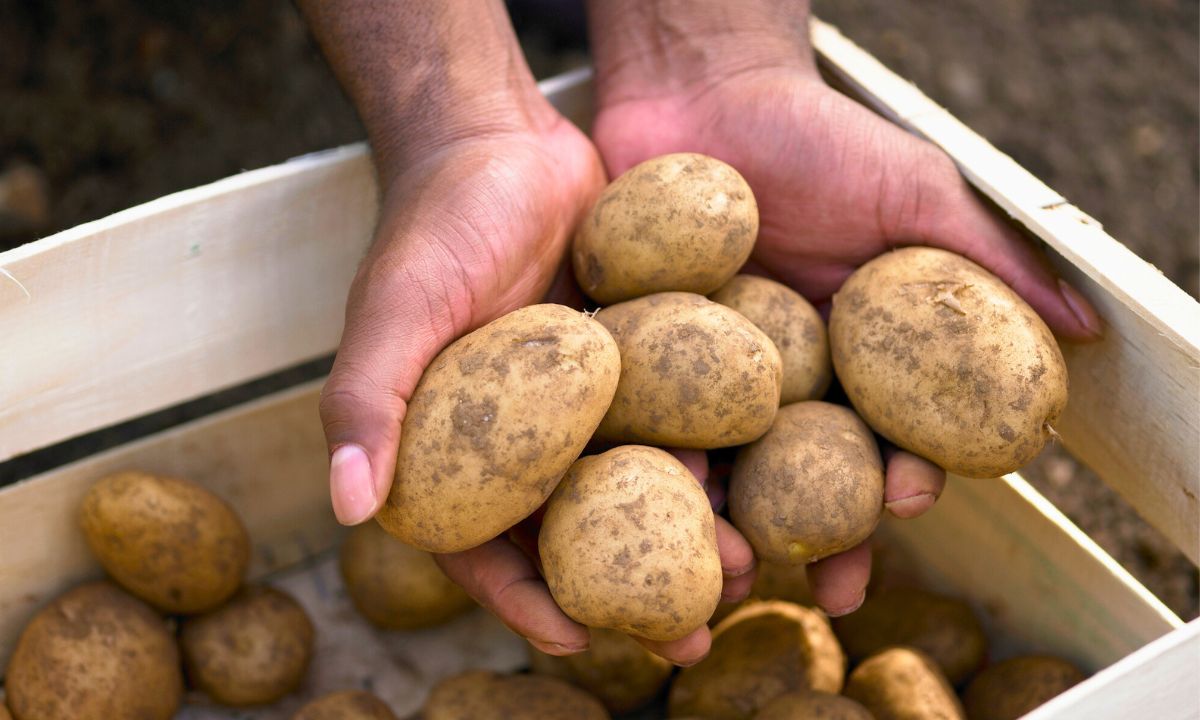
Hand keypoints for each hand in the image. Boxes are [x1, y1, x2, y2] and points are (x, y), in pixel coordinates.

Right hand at [304, 0, 757, 665]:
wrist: (504, 140)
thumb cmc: (434, 224)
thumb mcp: (394, 310)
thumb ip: (366, 401)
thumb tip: (347, 509)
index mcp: (450, 449)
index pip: (480, 548)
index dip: (524, 601)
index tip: (579, 641)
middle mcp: (518, 439)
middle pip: (573, 535)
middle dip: (629, 592)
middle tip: (689, 635)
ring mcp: (579, 405)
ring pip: (633, 489)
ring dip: (684, 534)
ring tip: (744, 569)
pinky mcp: (630, 364)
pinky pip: (670, 422)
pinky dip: (708, 455)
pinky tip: (757, 482)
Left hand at [587, 0, 1100, 617]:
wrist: (704, 89)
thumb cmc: (818, 137)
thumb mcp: (913, 193)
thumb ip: (987, 261)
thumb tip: (1080, 332)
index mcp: (856, 359)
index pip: (888, 436)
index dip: (903, 476)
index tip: (909, 498)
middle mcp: (783, 381)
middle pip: (806, 478)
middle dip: (822, 538)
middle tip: (827, 589)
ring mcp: (706, 376)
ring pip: (724, 466)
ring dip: (734, 522)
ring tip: (734, 565)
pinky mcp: (638, 357)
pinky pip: (644, 416)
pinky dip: (649, 459)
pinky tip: (656, 493)